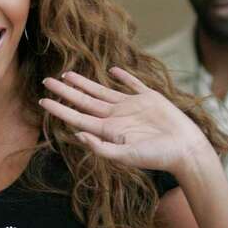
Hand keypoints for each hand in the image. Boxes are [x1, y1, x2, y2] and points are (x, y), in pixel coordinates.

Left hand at [39, 67, 210, 173]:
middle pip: (84, 101)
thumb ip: (101, 148)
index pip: (77, 117)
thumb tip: (77, 135)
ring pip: (102, 91)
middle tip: (46, 81)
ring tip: (67, 74)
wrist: (186, 150)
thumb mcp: (125, 156)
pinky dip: (123, 76)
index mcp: (108, 130)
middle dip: (65, 91)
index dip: (59, 109)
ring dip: (85, 82)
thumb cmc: (156, 157)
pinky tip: (113, 70)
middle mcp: (116, 117)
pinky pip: (133, 84)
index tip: (41, 101)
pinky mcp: (150, 99)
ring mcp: (132, 107)